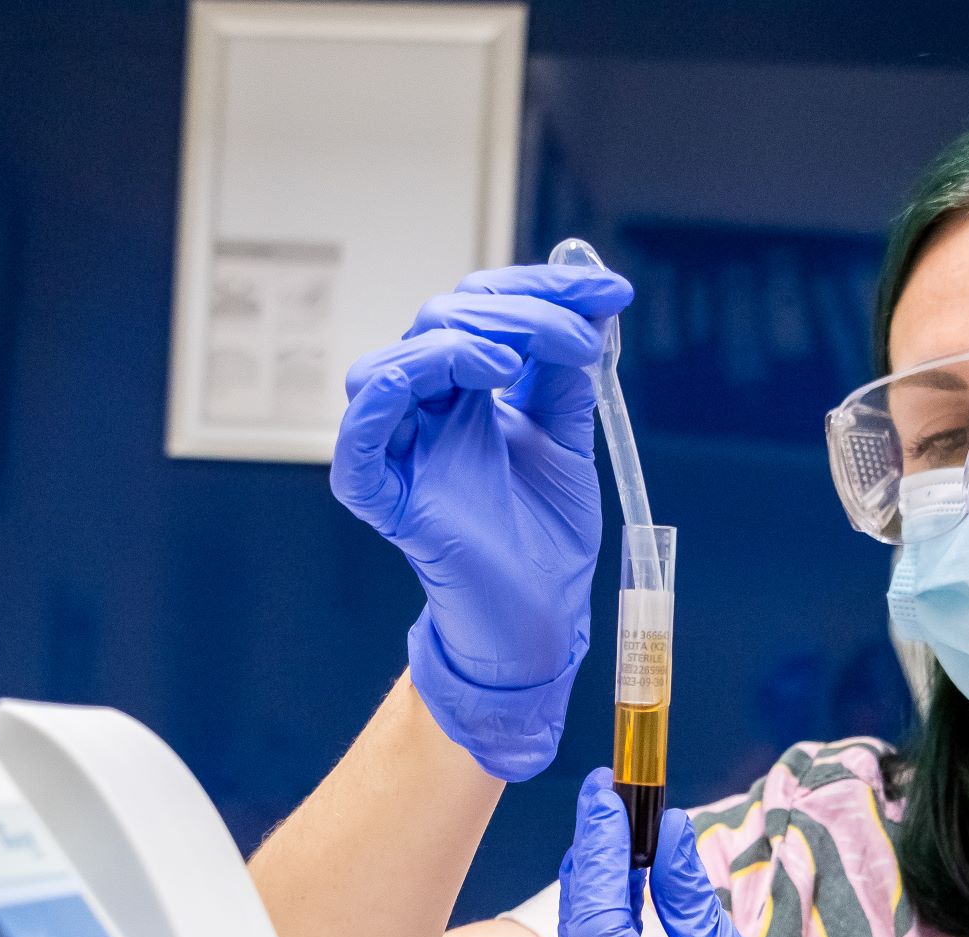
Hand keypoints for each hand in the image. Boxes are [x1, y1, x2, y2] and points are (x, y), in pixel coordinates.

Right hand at [331, 264, 633, 780]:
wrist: (541, 616)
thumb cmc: (543, 534)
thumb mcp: (565, 435)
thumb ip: (565, 373)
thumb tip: (592, 301)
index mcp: (462, 390)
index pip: (479, 306)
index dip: (541, 288)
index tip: (610, 293)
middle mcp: (425, 410)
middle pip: (439, 321)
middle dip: (516, 312)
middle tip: (578, 339)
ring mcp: (401, 452)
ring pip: (392, 365)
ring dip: (455, 345)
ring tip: (514, 362)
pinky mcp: (385, 498)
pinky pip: (358, 442)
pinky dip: (382, 399)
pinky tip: (433, 376)